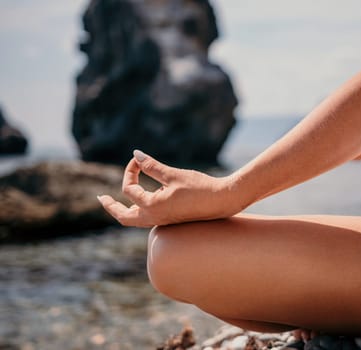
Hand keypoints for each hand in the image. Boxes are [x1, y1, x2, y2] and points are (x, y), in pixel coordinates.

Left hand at [97, 150, 242, 226]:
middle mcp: (154, 217)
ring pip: (134, 220)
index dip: (131, 171)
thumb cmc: (200, 187)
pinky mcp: (170, 219)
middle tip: (102, 198)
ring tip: (115, 202)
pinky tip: (142, 200)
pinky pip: (146, 219)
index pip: (130, 189)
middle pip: (123, 216)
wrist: (223, 201)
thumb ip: (152, 166)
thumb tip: (135, 155)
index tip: (138, 160)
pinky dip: (138, 210)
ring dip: (124, 210)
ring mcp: (162, 221)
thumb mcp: (173, 174)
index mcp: (152, 206)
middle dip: (111, 206)